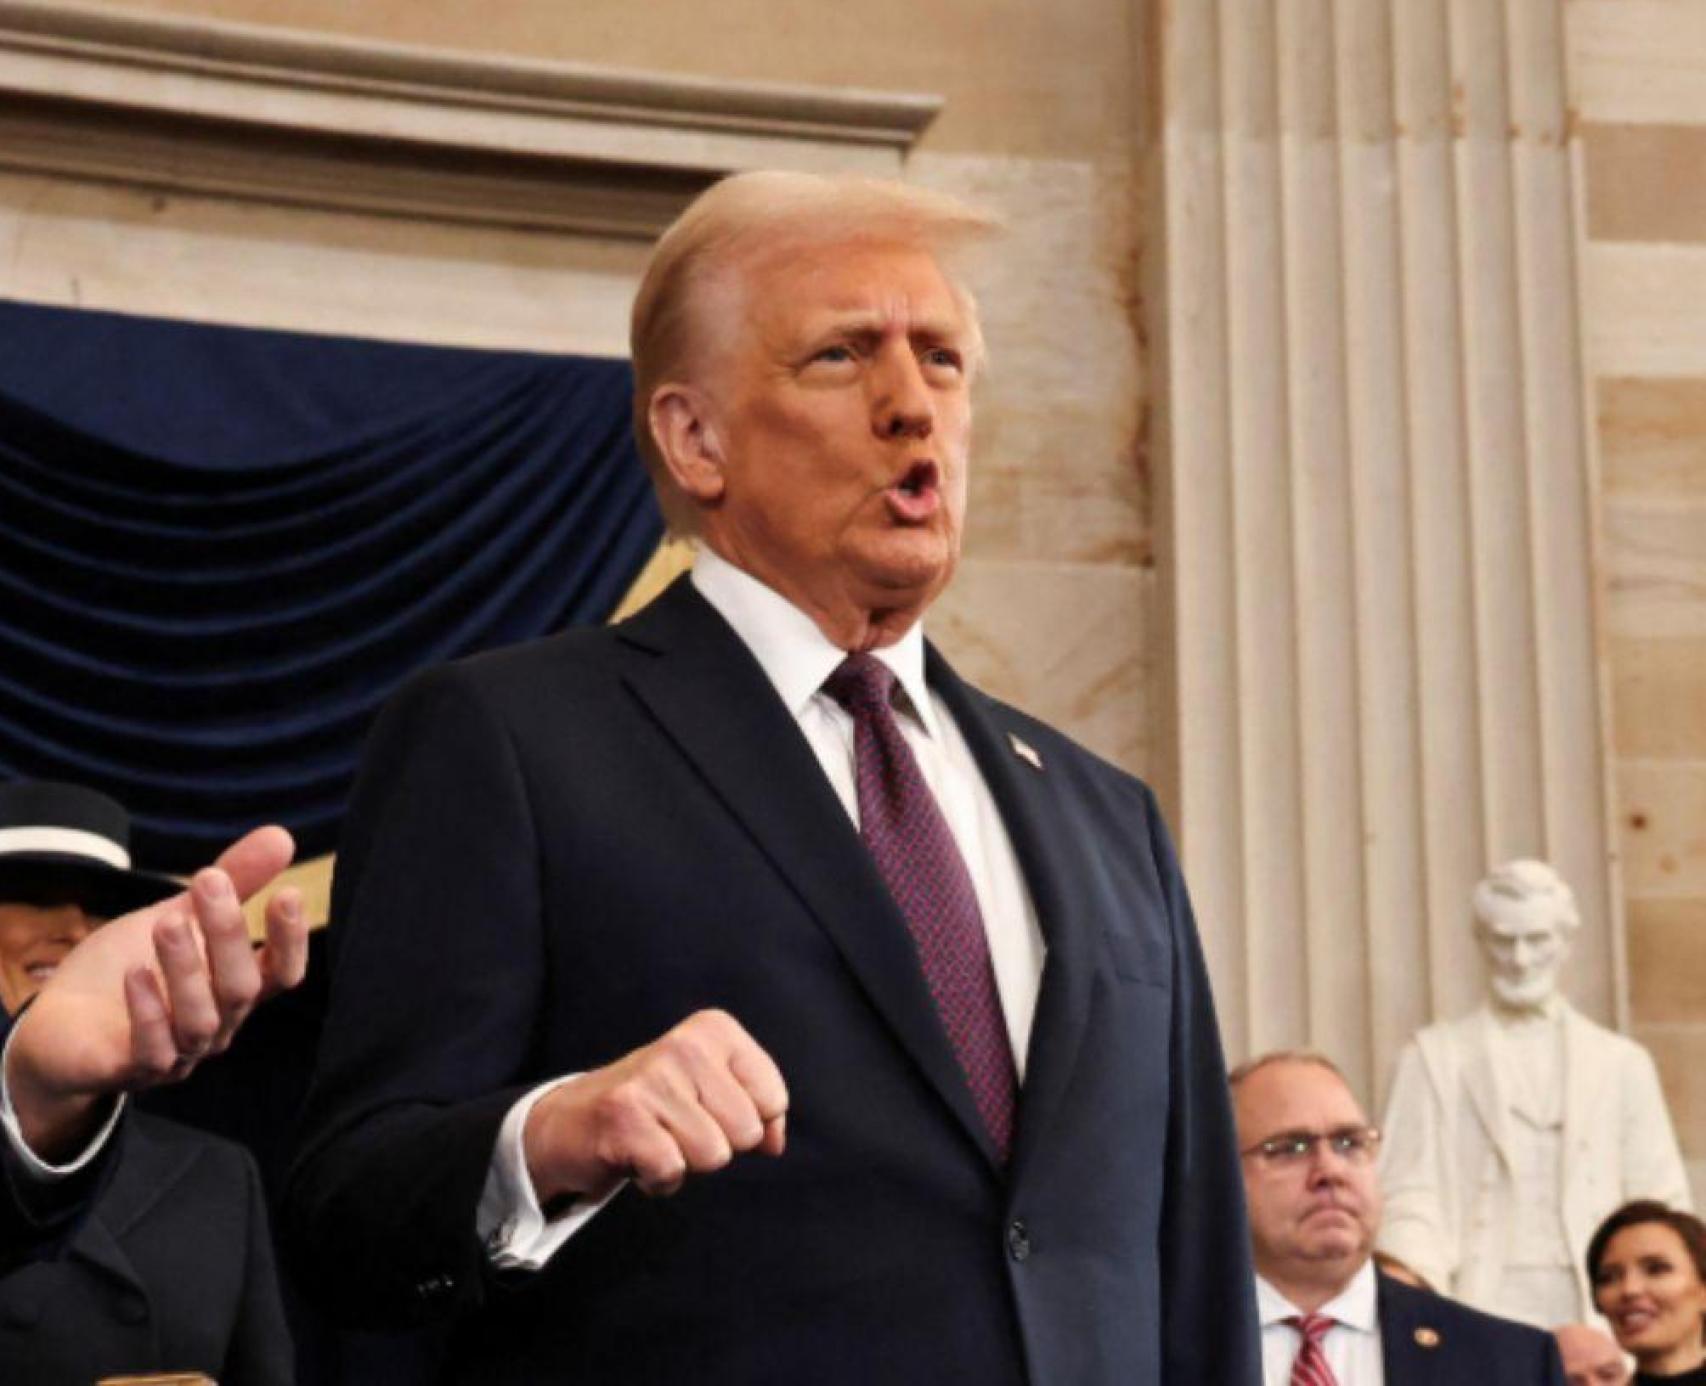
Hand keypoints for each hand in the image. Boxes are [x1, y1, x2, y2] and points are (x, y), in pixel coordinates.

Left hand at [5, 825, 308, 1158]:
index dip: (292, 939)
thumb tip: (282, 836)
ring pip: (200, 1020)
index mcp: (233, 989)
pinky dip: (148, 1013)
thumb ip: (231, 882)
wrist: (59, 1024)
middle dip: (228, 934)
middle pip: (241, 989)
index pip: (283, 973)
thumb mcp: (177, 915)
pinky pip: (152, 1051)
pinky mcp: (131, 1070)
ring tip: (167, 923)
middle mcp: (216, 1025)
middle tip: (208, 882)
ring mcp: (177, 1053)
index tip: (287, 893)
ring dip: (187, 969)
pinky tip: (136, 974)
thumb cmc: (128, 967)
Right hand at [524, 1009, 787, 1202]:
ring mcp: (652, 1079)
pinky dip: (657, 1180)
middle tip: (676, 1127)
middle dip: (717, 1144)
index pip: (773, 1099)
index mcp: (713, 1030)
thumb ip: (759, 1111)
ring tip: (657, 1139)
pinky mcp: (624, 1117)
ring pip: (713, 1155)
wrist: (572, 1120)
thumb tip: (774, 1143)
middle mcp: (685, 1045)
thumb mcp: (713, 1091)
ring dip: (685, 1162)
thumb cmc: (656, 1107)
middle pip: (746, 1132)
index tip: (707, 1111)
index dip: (747, 1122)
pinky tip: (637, 1157)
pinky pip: (672, 1172)